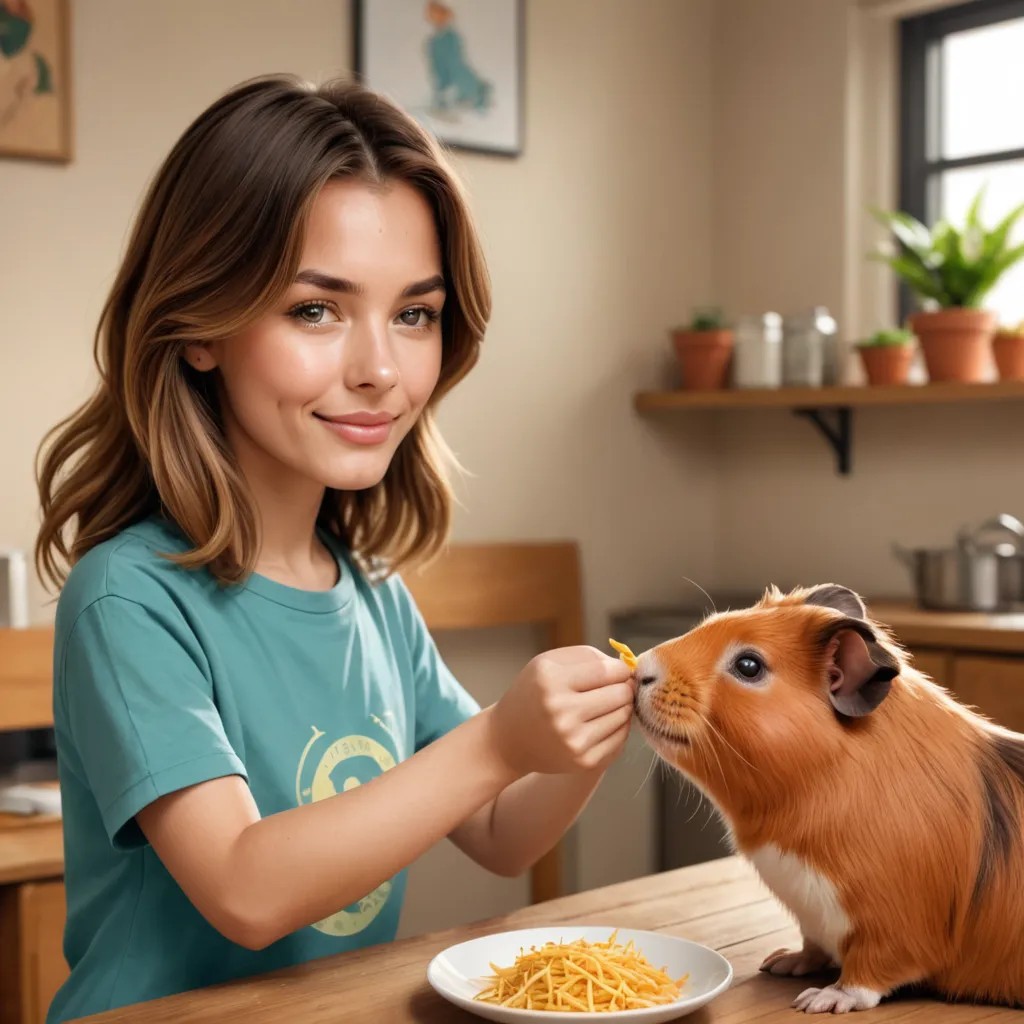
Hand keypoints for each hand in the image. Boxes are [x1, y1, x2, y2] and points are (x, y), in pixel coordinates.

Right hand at [490, 646, 634, 776]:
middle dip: (623, 687)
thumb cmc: (533, 694)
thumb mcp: (548, 663)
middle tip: (615, 687)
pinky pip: (621, 738)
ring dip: (621, 707)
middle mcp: (562, 712)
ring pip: (624, 715)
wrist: (508, 740)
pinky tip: (603, 721)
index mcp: (551, 681)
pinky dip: (618, 727)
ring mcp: (574, 740)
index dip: (620, 669)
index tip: (619, 670)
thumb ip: (588, 656)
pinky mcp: (584, 762)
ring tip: (606, 704)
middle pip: (620, 693)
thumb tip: (626, 665)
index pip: (606, 670)